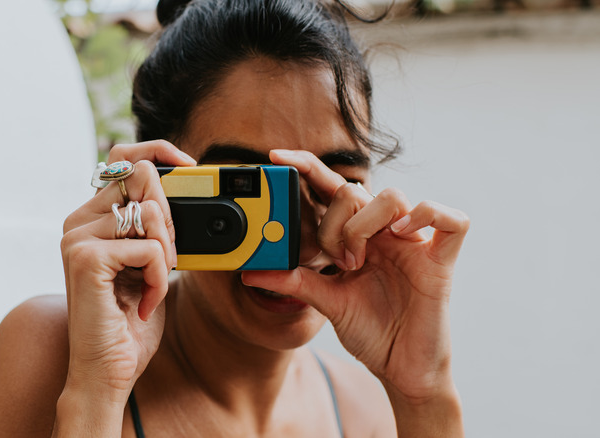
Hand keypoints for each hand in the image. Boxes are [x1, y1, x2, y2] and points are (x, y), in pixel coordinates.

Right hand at [59, 140, 194, 398]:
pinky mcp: (87, 258)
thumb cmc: (130, 323)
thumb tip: (180, 189)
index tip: (189, 166)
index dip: (159, 151)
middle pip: (142, 177)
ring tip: (153, 287)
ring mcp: (78, 238)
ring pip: (150, 213)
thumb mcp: (150, 265)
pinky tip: (145, 302)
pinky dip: (160, 278)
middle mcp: (79, 222)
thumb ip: (155, 227)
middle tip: (168, 260)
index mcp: (92, 219)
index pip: (123, 158)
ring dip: (167, 255)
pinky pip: (149, 248)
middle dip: (170, 217)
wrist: (107, 373)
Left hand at [242, 149, 469, 403]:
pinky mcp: (441, 260)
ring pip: (392, 197)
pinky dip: (427, 216)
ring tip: (358, 263)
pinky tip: (402, 236)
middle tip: (335, 261)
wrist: (401, 368)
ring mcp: (414, 242)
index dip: (307, 166)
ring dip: (365, 226)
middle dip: (335, 224)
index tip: (276, 157)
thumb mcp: (326, 301)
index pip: (332, 187)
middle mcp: (384, 231)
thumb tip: (250, 272)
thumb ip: (294, 281)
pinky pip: (452, 219)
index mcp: (357, 235)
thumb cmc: (371, 330)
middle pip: (356, 190)